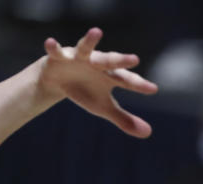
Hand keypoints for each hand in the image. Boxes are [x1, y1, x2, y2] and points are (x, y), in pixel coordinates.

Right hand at [36, 28, 157, 137]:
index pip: (127, 81)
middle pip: (110, 61)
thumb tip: (148, 133)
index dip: (139, 85)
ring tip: (96, 31)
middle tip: (135, 59)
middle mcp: (98, 63)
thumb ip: (125, 119)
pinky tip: (50, 42)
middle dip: (121, 60)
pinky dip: (54, 48)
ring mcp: (79, 58)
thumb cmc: (86, 90)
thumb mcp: (104, 107)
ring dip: (90, 41)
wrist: (59, 80)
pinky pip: (57, 51)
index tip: (153, 89)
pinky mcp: (60, 57)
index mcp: (111, 76)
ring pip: (86, 48)